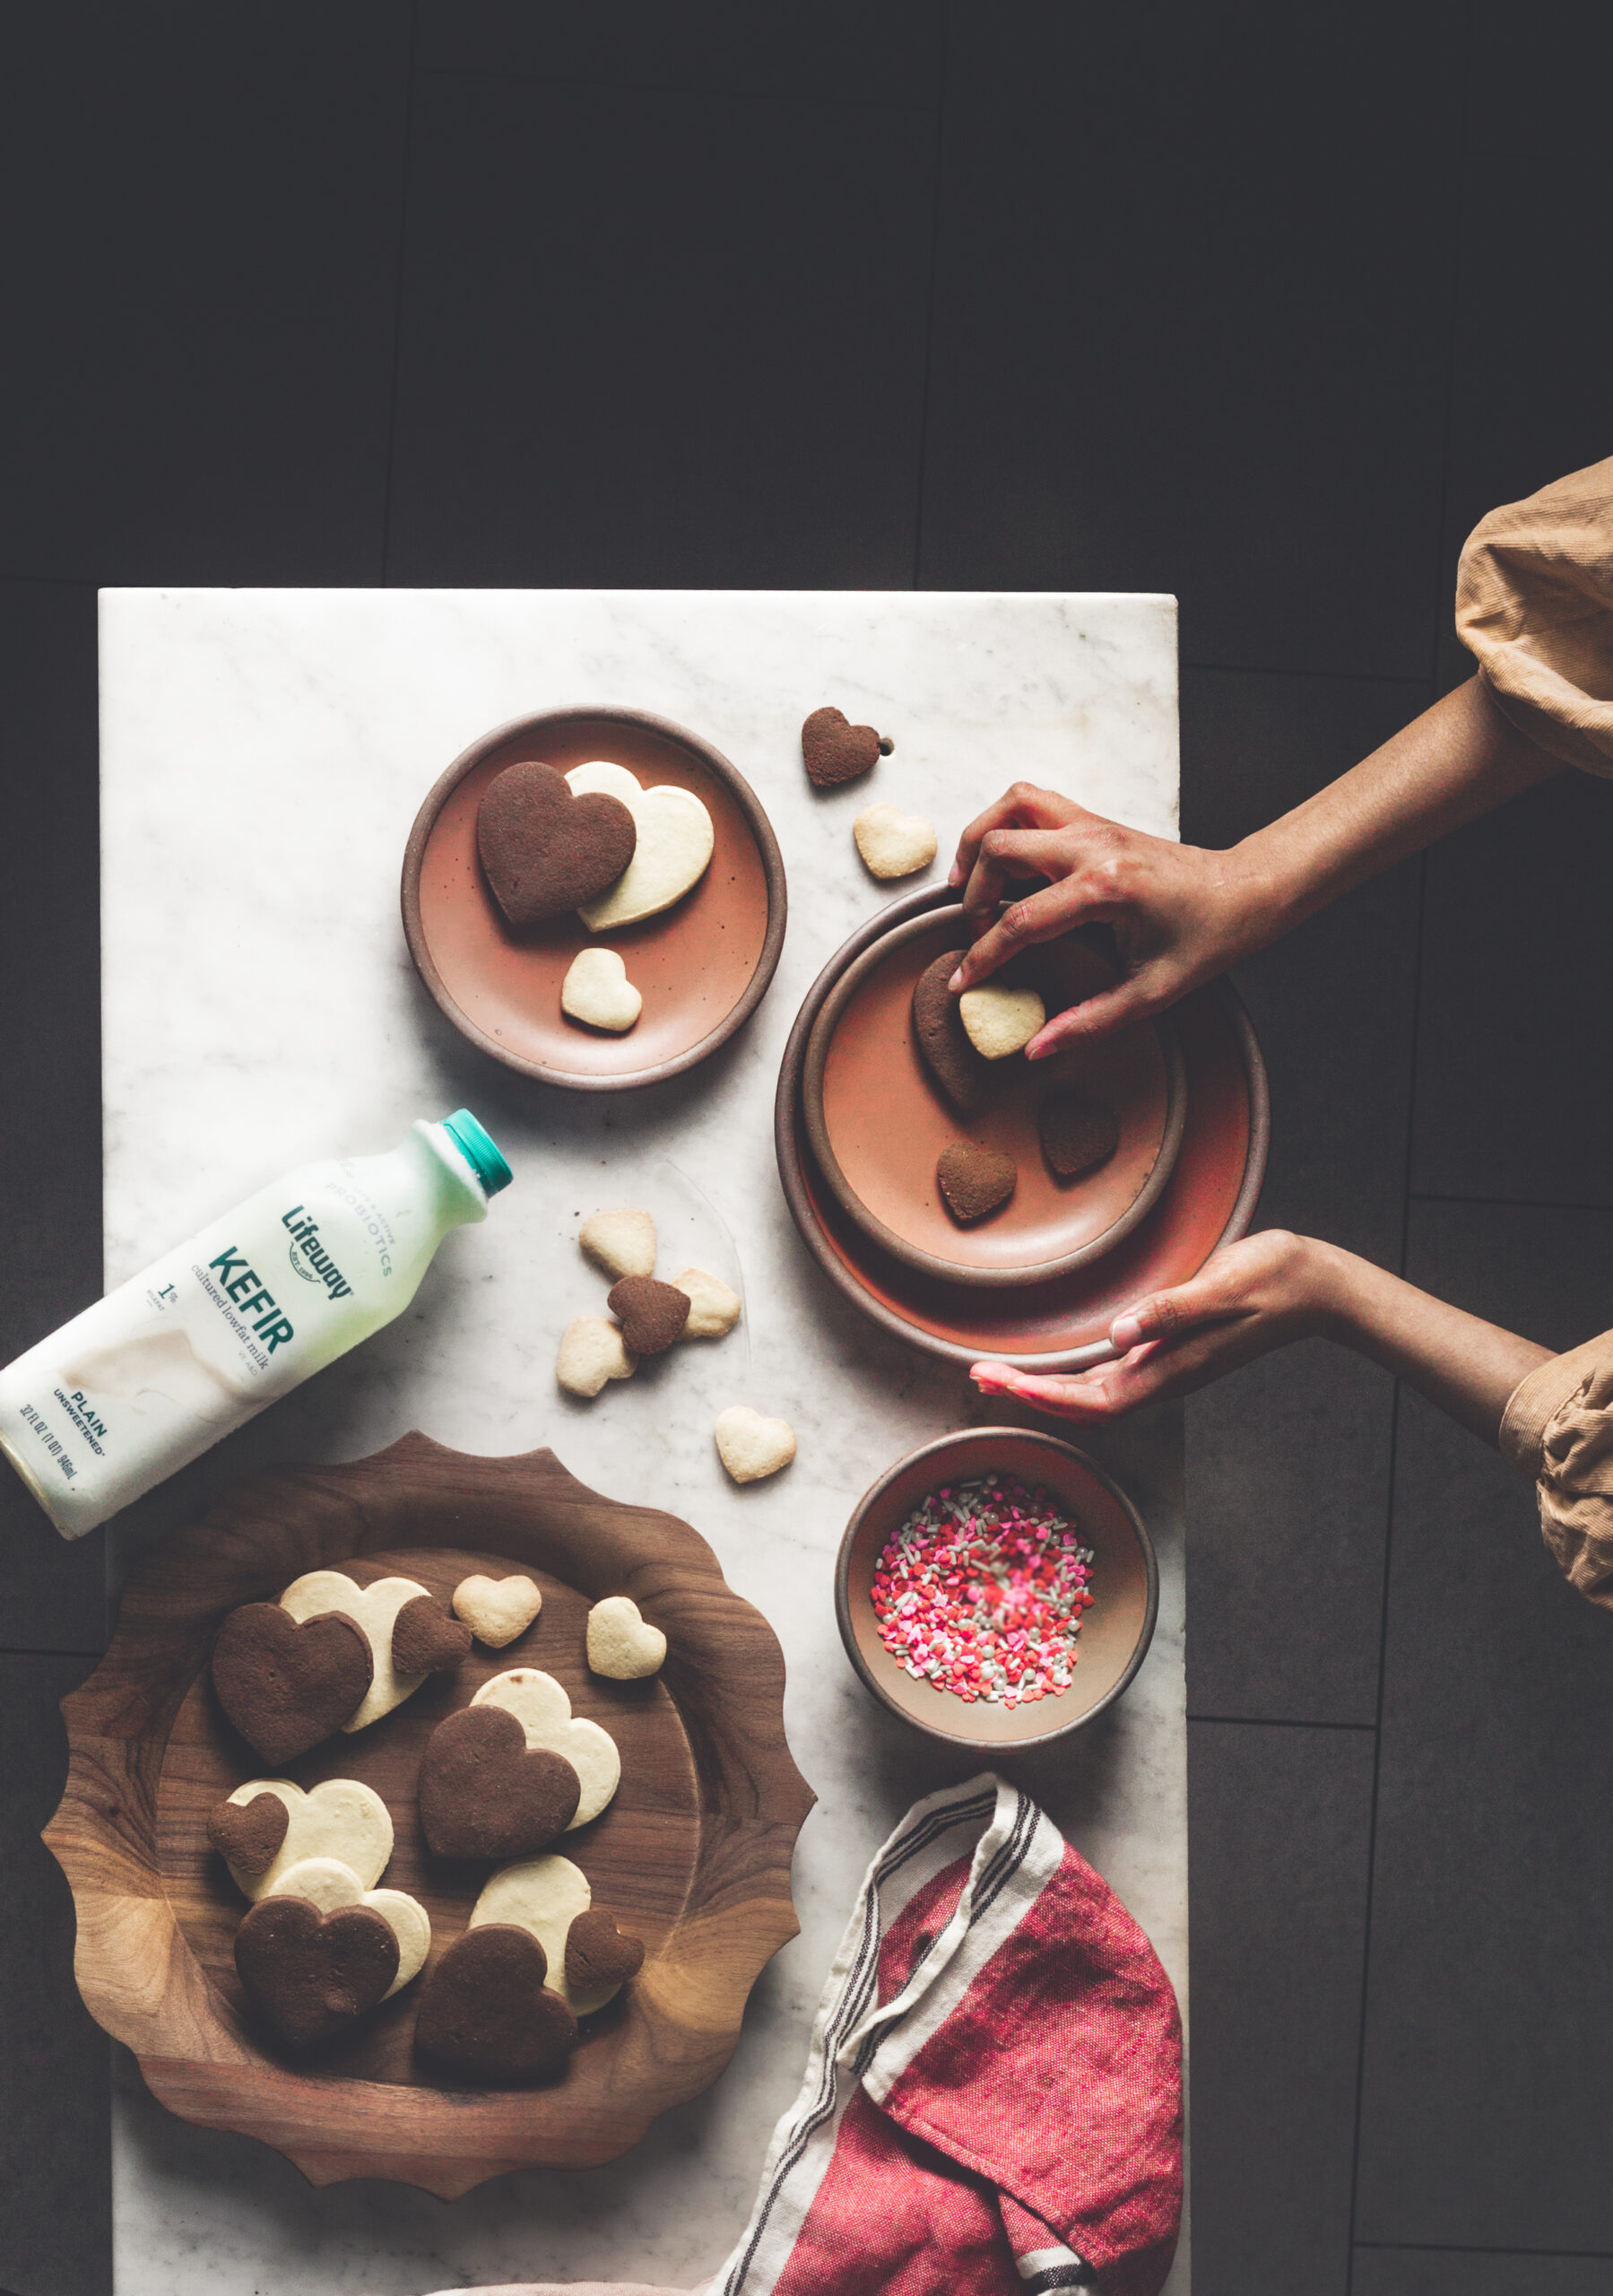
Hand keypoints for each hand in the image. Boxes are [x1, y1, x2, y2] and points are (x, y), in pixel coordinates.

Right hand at [946, 783, 1261, 1054]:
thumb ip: (1089, 1023)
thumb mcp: (1151, 994)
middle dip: (975, 896)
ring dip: (978, 845)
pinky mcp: (1093, 819)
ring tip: (968, 886)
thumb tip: (1037, 1049)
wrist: (1243, 891)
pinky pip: (1030, 803)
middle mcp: (1093, 847)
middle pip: (1000, 851)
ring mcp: (1092, 825)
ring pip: (1008, 810)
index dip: (983, 957)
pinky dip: (1002, 823)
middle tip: (976, 934)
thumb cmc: (1206, 939)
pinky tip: (1000, 862)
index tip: (962, 983)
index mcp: (1107, 890)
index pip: (1021, 922)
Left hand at [969, 1232, 1338, 1419]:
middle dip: (1029, 1393)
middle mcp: (1166, 1373)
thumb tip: (1118, 1335)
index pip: (1096, 1399)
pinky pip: (1113, 1374)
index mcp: (1173, 1367)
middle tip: (978, 1378)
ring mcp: (1169, 1364)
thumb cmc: (1273, 1280)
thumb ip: (1170, 1312)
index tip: (1003, 1383)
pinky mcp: (1174, 1348)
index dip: (1046, 1396)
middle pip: (1085, 1403)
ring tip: (999, 1375)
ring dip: (1046, 1387)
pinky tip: (1056, 1367)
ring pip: (1096, 1391)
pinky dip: (1074, 1375)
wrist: (1316, 1285)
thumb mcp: (1221, 1288)